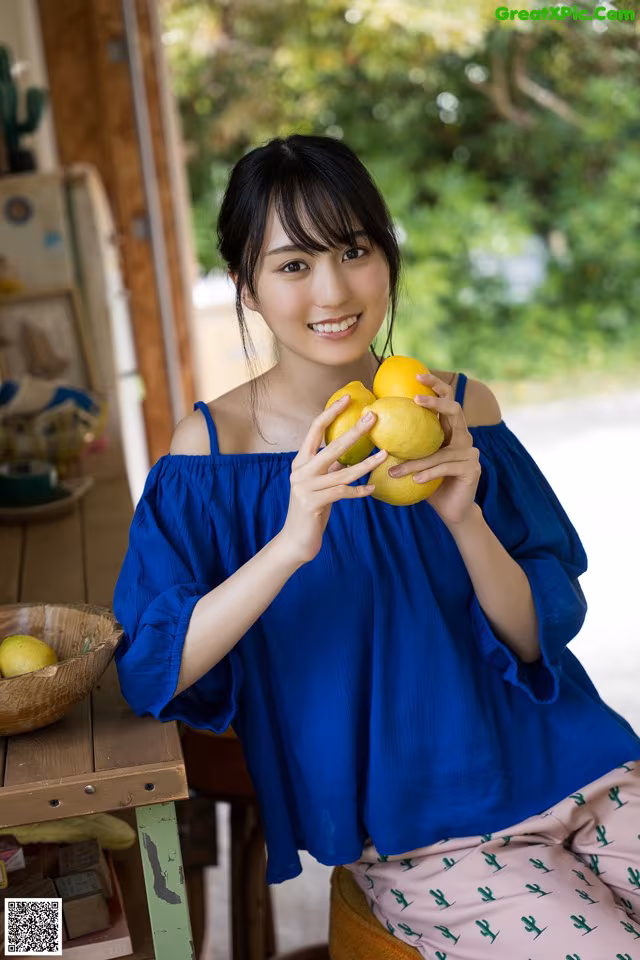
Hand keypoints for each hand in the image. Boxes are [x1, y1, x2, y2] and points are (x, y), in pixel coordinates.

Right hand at [280, 397, 387, 564]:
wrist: (296, 540)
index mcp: (300, 461)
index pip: (315, 429)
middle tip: (373, 417)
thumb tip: (349, 452)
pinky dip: (359, 490)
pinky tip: (372, 489)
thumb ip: (330, 468)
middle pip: (331, 445)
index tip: (347, 398)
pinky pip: (342, 492)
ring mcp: (305, 487)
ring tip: (385, 454)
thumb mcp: (320, 484)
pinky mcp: (313, 503)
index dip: (331, 412)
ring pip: (343, 471)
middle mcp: (300, 471)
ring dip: (367, 463)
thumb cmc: (312, 509)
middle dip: (354, 430)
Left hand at [387, 372, 480, 526]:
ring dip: (415, 460)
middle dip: (435, 401)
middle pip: (455, 409)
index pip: (446, 399)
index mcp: (450, 430)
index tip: (417, 375)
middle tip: (415, 398)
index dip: (436, 385)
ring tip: (394, 468)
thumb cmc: (427, 483)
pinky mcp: (472, 469)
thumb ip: (402, 442)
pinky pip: (445, 468)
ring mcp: (470, 452)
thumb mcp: (413, 460)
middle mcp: (464, 437)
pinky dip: (428, 473)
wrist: (451, 510)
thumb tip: (367, 423)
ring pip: (440, 450)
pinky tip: (414, 480)